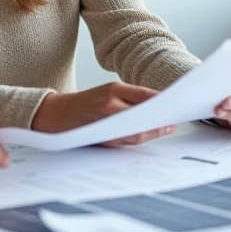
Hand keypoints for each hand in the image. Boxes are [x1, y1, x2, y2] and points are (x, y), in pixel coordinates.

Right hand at [31, 82, 174, 146]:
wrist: (55, 115)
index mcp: (113, 89)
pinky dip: (138, 139)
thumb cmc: (84, 103)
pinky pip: (126, 141)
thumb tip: (156, 104)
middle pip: (144, 117)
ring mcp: (107, 124)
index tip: (175, 106)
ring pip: (137, 133)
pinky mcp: (103, 139)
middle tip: (171, 123)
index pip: (146, 96)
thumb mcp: (106, 92)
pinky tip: (147, 135)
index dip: (162, 104)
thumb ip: (130, 97)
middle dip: (159, 122)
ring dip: (152, 132)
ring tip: (164, 129)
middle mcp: (110, 105)